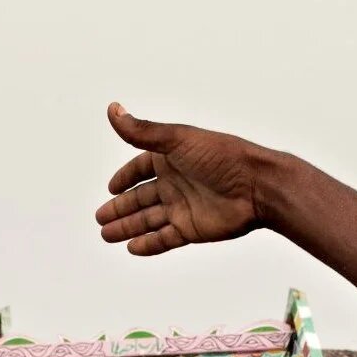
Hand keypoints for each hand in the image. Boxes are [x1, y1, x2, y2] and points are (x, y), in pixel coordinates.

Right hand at [96, 104, 266, 255]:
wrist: (256, 187)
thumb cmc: (222, 157)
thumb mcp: (177, 139)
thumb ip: (142, 131)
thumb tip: (113, 110)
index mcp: (171, 158)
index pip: (140, 169)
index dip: (125, 178)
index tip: (111, 188)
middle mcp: (175, 183)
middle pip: (140, 198)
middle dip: (120, 208)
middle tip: (100, 218)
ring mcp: (183, 207)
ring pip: (148, 220)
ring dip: (127, 227)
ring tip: (106, 234)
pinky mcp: (191, 229)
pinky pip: (164, 238)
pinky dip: (148, 243)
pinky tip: (132, 246)